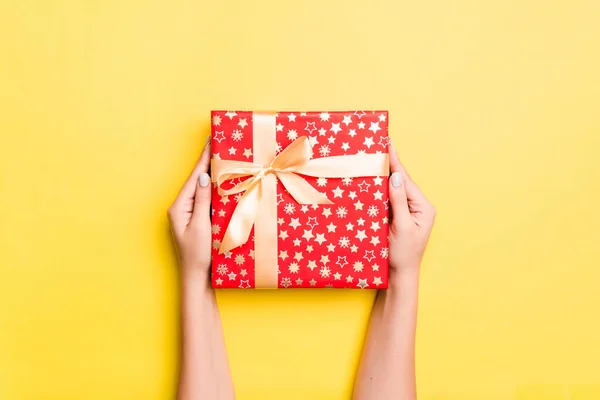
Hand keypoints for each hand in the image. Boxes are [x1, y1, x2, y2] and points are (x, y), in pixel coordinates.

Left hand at [168, 141, 212, 273]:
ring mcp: (189, 214)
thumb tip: (204, 176)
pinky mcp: (197, 221)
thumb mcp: (201, 226)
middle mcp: (182, 208)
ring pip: (202, 189)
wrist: (197, 279)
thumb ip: (203, 201)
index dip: (203, 158)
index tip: (211, 141)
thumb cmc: (197, 256)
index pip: (194, 177)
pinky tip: (223, 183)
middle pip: (197, 180)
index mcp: (179, 207)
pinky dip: (215, 189)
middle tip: (219, 144)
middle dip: (208, 162)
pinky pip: (206, 200)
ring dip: (213, 174)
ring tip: (222, 157)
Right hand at [387, 144, 435, 272]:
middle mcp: (418, 207)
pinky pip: (389, 199)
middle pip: (401, 182)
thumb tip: (395, 177)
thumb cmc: (403, 254)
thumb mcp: (401, 227)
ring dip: (384, 176)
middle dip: (390, 165)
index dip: (396, 163)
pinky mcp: (398, 217)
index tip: (389, 144)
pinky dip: (381, 190)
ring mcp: (408, 211)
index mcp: (424, 208)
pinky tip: (373, 180)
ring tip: (375, 158)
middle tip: (379, 146)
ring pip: (394, 189)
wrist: (399, 275)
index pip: (406, 181)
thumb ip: (398, 201)